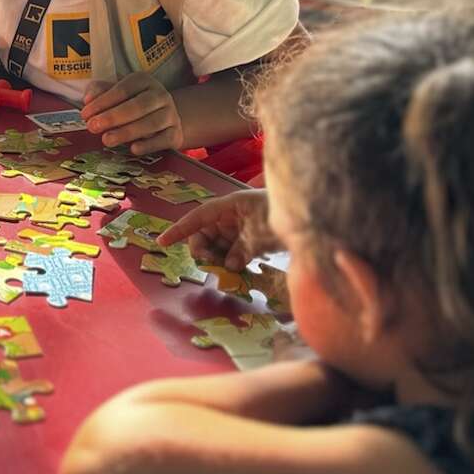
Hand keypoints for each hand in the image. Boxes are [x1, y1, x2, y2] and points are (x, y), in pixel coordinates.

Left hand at [82, 73, 182, 153]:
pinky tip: (133, 149)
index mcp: (144, 81)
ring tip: (106, 140)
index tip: (85, 114)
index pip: (123, 89)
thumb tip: (88, 98)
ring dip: (127, 132)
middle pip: (138, 106)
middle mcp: (160, 95)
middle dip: (113, 117)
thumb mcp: (117, 94)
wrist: (165, 118)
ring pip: (151, 123)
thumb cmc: (133, 104)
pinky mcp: (175, 133)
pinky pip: (164, 139)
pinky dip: (149, 145)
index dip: (103, 101)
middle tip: (93, 127)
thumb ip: (100, 92)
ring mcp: (170, 115)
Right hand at [158, 188, 275, 271]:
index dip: (179, 229)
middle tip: (208, 263)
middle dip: (201, 249)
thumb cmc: (284, 216)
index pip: (197, 217)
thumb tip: (228, 265)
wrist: (310, 221)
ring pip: (215, 247)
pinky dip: (230, 263)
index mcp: (228, 206)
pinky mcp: (246, 243)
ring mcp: (237, 230)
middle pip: (203, 235)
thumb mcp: (263, 231)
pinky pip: (229, 255)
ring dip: (216, 259)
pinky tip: (237, 267)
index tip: (162, 242)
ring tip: (227, 267)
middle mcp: (229, 218)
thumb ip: (243, 247)